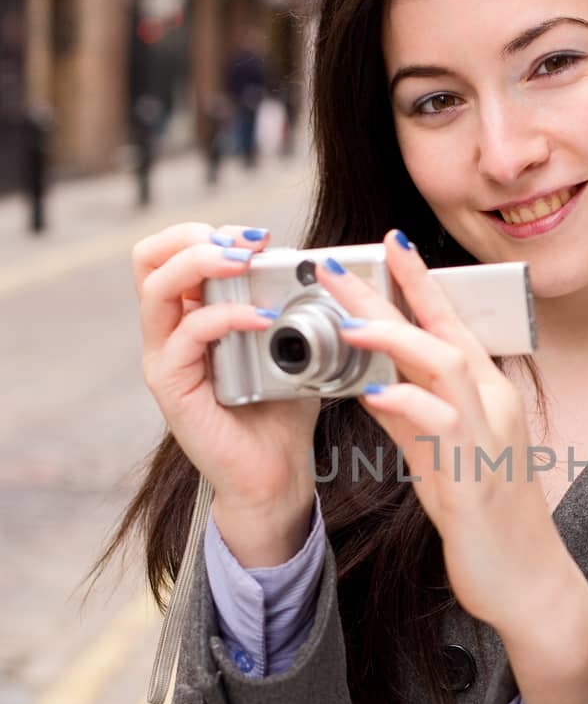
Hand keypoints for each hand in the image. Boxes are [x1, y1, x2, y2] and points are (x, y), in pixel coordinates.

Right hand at [133, 222, 318, 522]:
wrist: (276, 473)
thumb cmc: (282, 409)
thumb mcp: (292, 344)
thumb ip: (293, 305)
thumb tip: (321, 264)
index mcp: (190, 314)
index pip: (173, 251)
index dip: (210, 231)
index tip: (260, 236)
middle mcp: (168, 332)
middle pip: (150, 257)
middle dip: (199, 237)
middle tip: (246, 244)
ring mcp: (165, 358)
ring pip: (156, 286)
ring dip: (204, 263)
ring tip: (246, 264)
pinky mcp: (171, 387)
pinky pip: (186, 334)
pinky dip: (224, 316)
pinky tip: (261, 318)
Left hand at [314, 230, 566, 628]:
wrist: (525, 580)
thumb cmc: (484, 517)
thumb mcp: (439, 456)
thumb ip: (409, 416)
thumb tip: (370, 381)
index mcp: (489, 394)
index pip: (453, 322)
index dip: (419, 282)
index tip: (387, 244)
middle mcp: (494, 404)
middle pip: (443, 330)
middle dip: (389, 294)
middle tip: (336, 268)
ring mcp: (489, 437)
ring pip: (446, 364)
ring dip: (395, 337)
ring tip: (347, 321)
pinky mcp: (475, 474)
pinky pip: (441, 425)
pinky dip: (405, 402)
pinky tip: (371, 393)